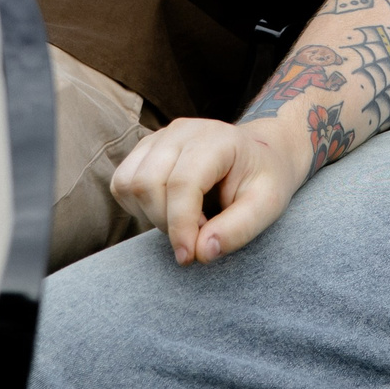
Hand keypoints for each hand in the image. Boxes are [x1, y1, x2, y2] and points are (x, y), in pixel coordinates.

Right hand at [109, 115, 307, 264]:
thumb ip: (238, 230)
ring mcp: (159, 137)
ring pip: (128, 183)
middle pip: (148, 183)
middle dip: (167, 223)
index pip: (183, 183)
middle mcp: (182, 131)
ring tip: (184, 221)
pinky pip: (121, 183)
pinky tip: (167, 210)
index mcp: (217, 139)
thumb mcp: (268, 206)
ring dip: (150, 215)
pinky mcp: (144, 150)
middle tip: (196, 235)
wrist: (259, 154)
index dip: (181, 226)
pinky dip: (137, 207)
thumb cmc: (264, 179)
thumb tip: (202, 252)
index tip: (189, 257)